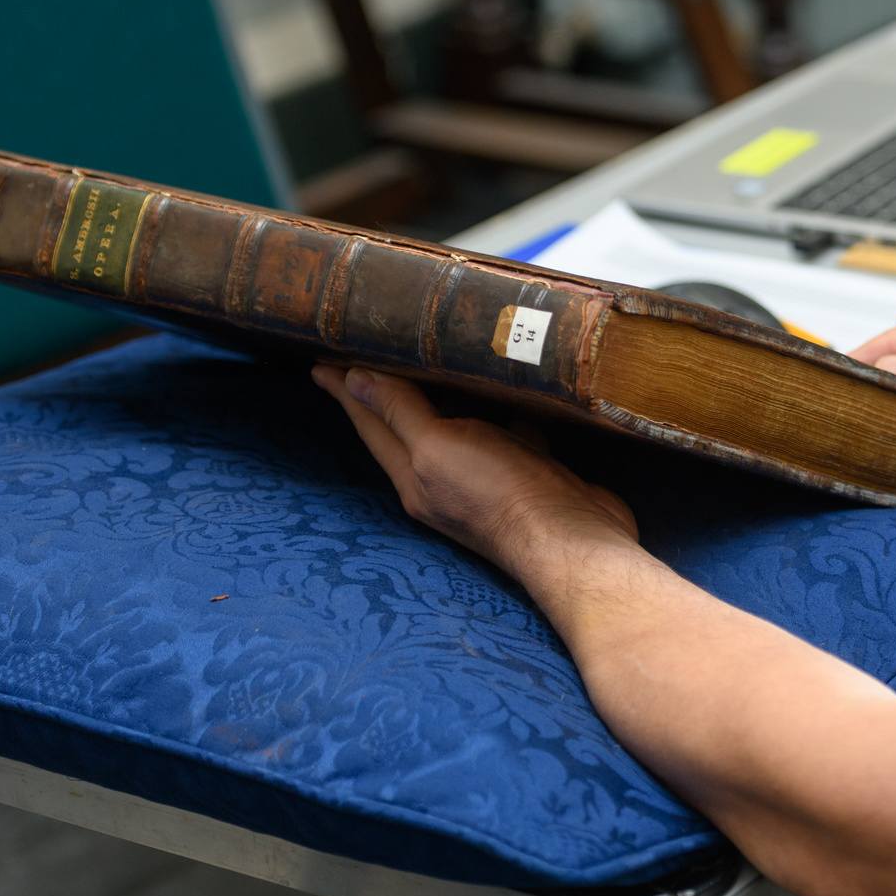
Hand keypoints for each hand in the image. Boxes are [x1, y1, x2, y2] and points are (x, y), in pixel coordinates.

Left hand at [312, 365, 637, 577]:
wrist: (573, 542)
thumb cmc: (501, 494)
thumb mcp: (438, 449)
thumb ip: (399, 414)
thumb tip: (353, 382)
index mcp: (414, 473)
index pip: (370, 422)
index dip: (346, 389)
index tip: (322, 361)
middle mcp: (444, 476)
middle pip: (405, 424)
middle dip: (384, 390)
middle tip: (365, 353)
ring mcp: (487, 475)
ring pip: (456, 426)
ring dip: (443, 397)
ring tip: (434, 364)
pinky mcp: (528, 470)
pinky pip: (506, 429)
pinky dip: (503, 407)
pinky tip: (513, 386)